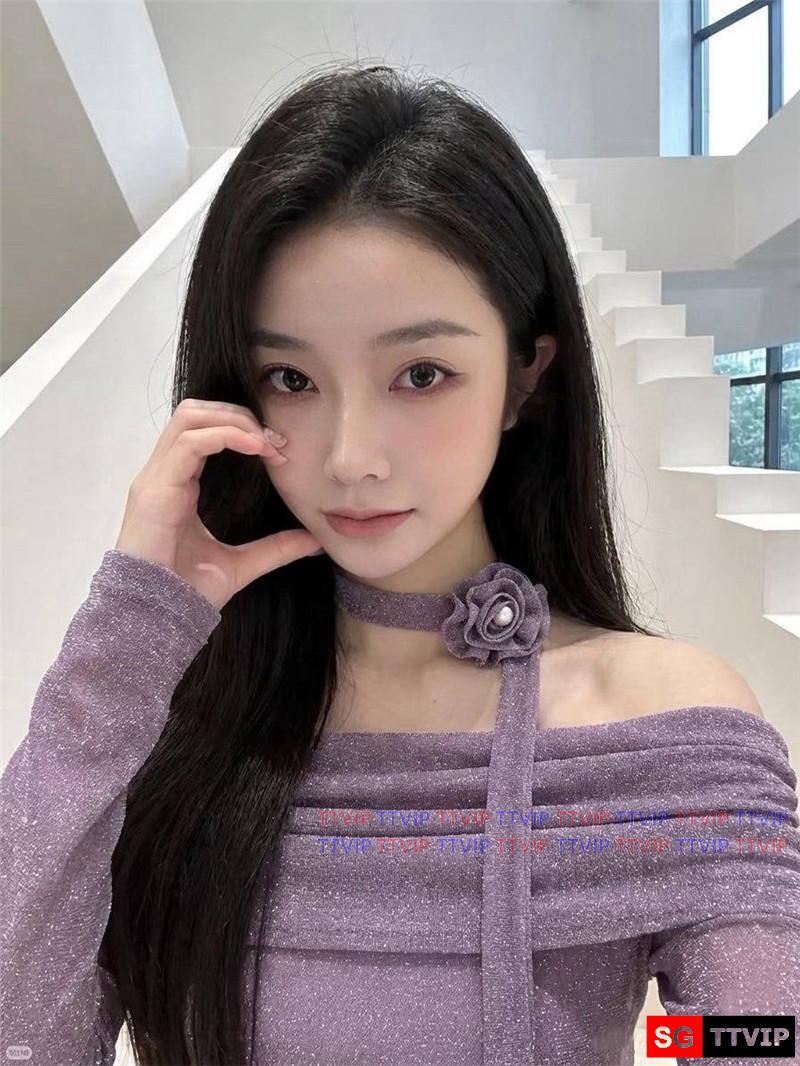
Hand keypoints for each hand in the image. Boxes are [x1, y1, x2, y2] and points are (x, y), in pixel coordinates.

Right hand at [114, 398, 322, 609]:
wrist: (156, 616)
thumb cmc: (187, 591)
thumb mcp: (242, 565)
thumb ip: (275, 548)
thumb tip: (314, 541)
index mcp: (178, 484)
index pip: (204, 430)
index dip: (243, 430)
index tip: (278, 451)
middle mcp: (164, 474)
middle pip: (195, 412)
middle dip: (238, 416)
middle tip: (273, 441)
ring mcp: (156, 479)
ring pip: (190, 417)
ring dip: (234, 421)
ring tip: (265, 441)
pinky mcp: (156, 489)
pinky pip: (190, 443)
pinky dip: (224, 435)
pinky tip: (254, 448)